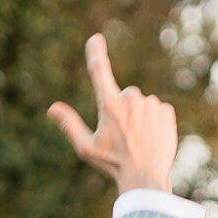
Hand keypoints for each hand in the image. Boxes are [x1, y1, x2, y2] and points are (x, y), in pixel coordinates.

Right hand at [47, 33, 177, 196]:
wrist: (147, 178)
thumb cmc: (113, 165)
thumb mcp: (86, 148)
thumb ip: (69, 125)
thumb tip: (52, 108)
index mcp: (109, 105)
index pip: (99, 71)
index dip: (96, 53)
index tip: (95, 39)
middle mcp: (131, 99)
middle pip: (124, 97)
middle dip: (122, 111)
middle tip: (123, 137)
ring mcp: (150, 104)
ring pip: (141, 105)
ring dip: (139, 118)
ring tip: (139, 141)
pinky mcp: (166, 111)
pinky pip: (156, 111)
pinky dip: (154, 122)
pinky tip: (152, 139)